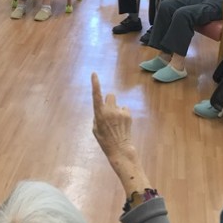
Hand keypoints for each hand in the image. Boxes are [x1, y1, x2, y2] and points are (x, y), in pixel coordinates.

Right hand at [91, 73, 149, 196]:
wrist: (120, 149)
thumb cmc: (105, 140)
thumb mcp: (95, 129)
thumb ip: (97, 116)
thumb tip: (102, 109)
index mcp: (99, 114)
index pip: (96, 95)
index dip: (95, 84)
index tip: (94, 74)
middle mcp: (110, 110)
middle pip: (110, 95)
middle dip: (110, 100)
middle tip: (109, 111)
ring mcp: (120, 112)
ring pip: (118, 104)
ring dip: (117, 109)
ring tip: (116, 123)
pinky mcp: (128, 115)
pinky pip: (124, 109)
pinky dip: (123, 114)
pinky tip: (122, 124)